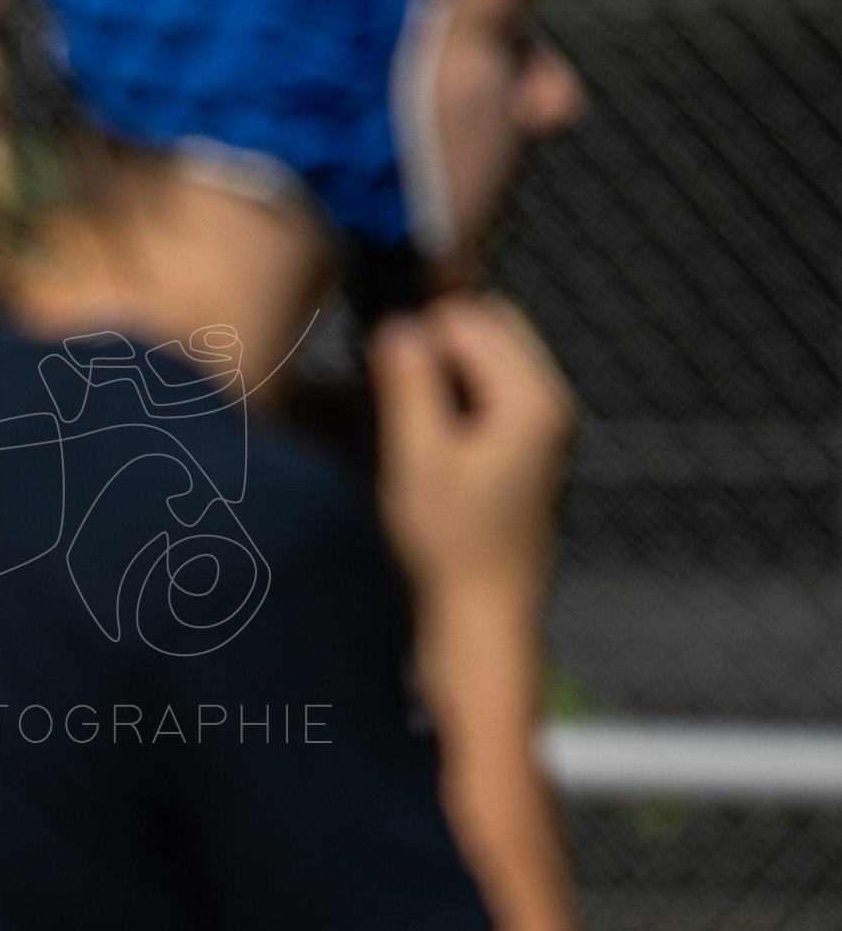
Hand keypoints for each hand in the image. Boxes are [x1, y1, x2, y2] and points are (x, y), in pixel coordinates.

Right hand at [369, 293, 572, 607]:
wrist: (482, 612)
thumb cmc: (451, 545)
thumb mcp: (416, 456)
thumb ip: (409, 382)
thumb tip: (397, 323)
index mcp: (530, 399)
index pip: (471, 318)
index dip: (419, 333)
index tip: (382, 369)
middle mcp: (549, 403)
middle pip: (492, 325)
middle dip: (438, 340)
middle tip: (394, 384)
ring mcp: (545, 426)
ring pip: (493, 356)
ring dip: (446, 366)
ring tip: (409, 410)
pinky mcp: (531, 447)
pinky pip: (495, 389)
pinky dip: (460, 393)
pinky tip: (430, 432)